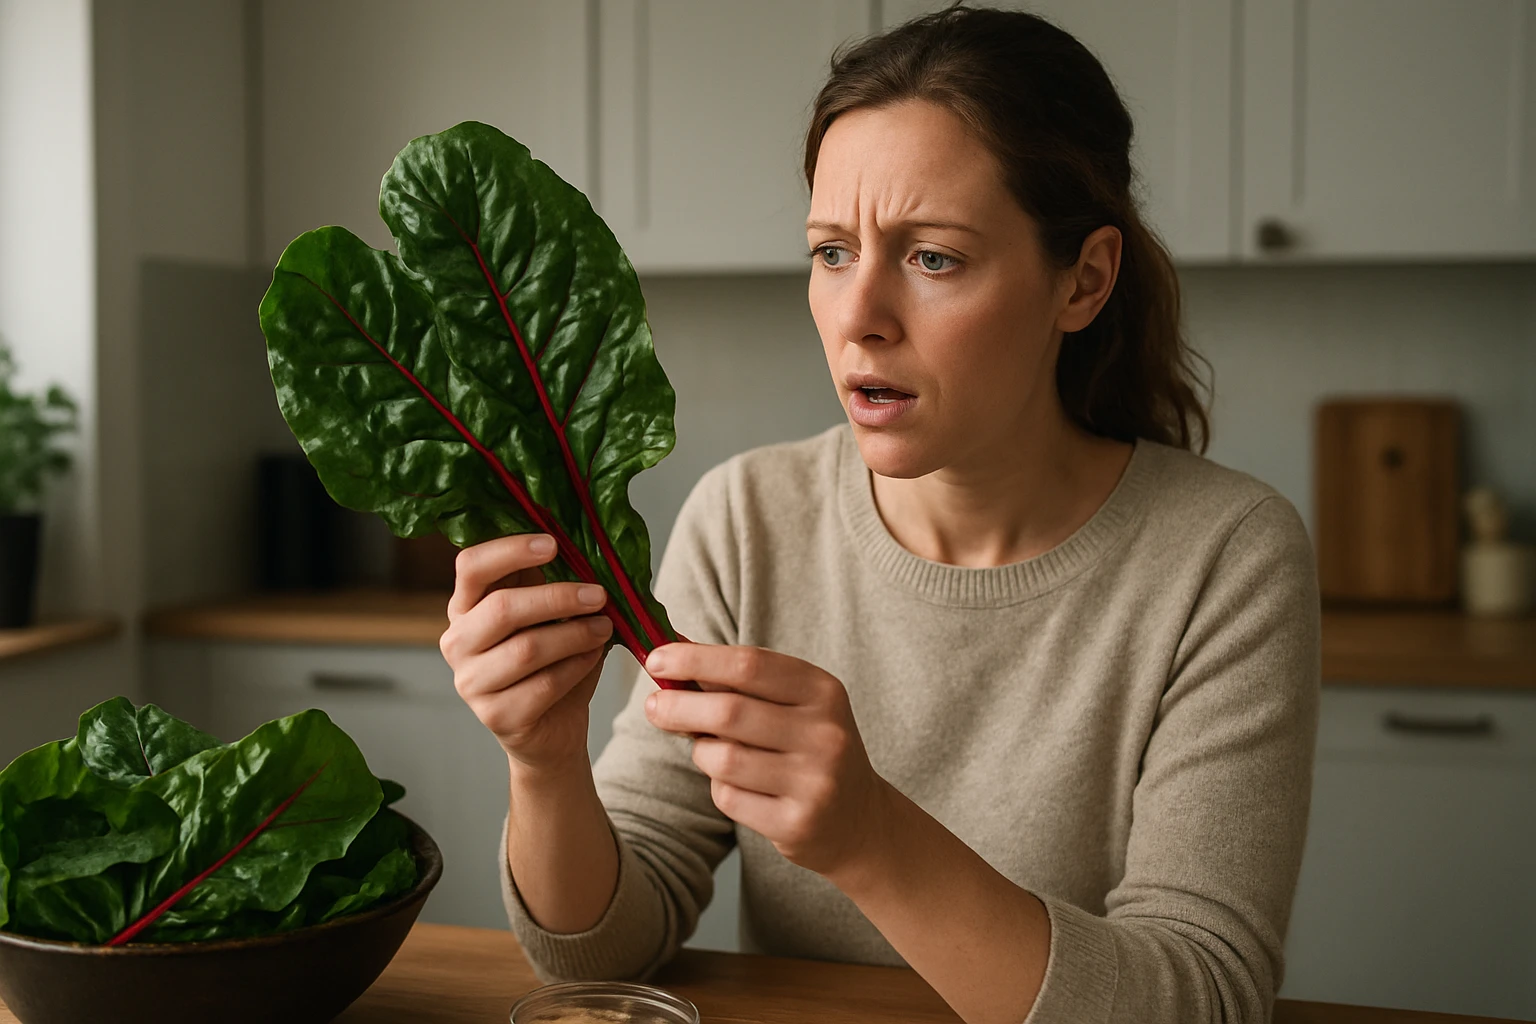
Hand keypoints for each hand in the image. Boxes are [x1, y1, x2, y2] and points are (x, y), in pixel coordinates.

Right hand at [439, 534, 613, 771]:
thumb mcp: (549, 616)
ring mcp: (470, 683)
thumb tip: (581, 542)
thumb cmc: (551, 662)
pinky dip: (577, 667)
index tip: (553, 544)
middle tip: (599, 594)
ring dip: (576, 634)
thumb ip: (550, 582)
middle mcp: (457, 643)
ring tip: (604, 627)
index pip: (471, 566)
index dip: (510, 550)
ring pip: (527, 648)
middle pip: (502, 607)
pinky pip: (543, 685)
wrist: (553, 729)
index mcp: (465, 607)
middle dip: (558, 597)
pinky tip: (594, 657)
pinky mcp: (495, 716)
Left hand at [641, 643, 893, 879]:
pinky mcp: (798, 824)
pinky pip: (729, 798)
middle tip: (654, 707)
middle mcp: (826, 734)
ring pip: (722, 759)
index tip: (657, 660)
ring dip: (702, 753)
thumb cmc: (810, 749)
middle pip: (729, 711)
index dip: (696, 659)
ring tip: (711, 752)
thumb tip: (672, 653)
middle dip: (678, 706)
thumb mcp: (794, 705)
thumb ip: (740, 682)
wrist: (859, 820)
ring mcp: (815, 782)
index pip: (749, 664)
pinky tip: (738, 786)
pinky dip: (720, 788)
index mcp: (823, 691)